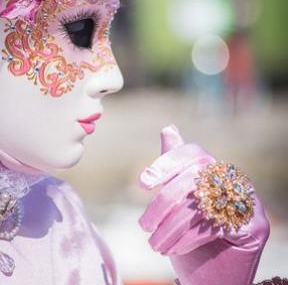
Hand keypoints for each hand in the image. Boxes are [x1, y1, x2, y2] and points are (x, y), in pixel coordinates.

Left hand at [139, 125, 269, 284]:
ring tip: (154, 243)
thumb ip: (174, 167)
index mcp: (215, 169)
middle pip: (192, 180)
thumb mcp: (176, 201)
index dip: (166, 163)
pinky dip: (188, 238)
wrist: (210, 279)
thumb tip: (168, 128)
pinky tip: (173, 249)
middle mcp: (234, 181)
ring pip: (201, 204)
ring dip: (171, 227)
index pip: (192, 154)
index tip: (142, 183)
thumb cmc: (189, 235)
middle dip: (162, 204)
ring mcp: (248, 202)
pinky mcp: (254, 226)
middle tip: (143, 225)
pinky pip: (215, 225)